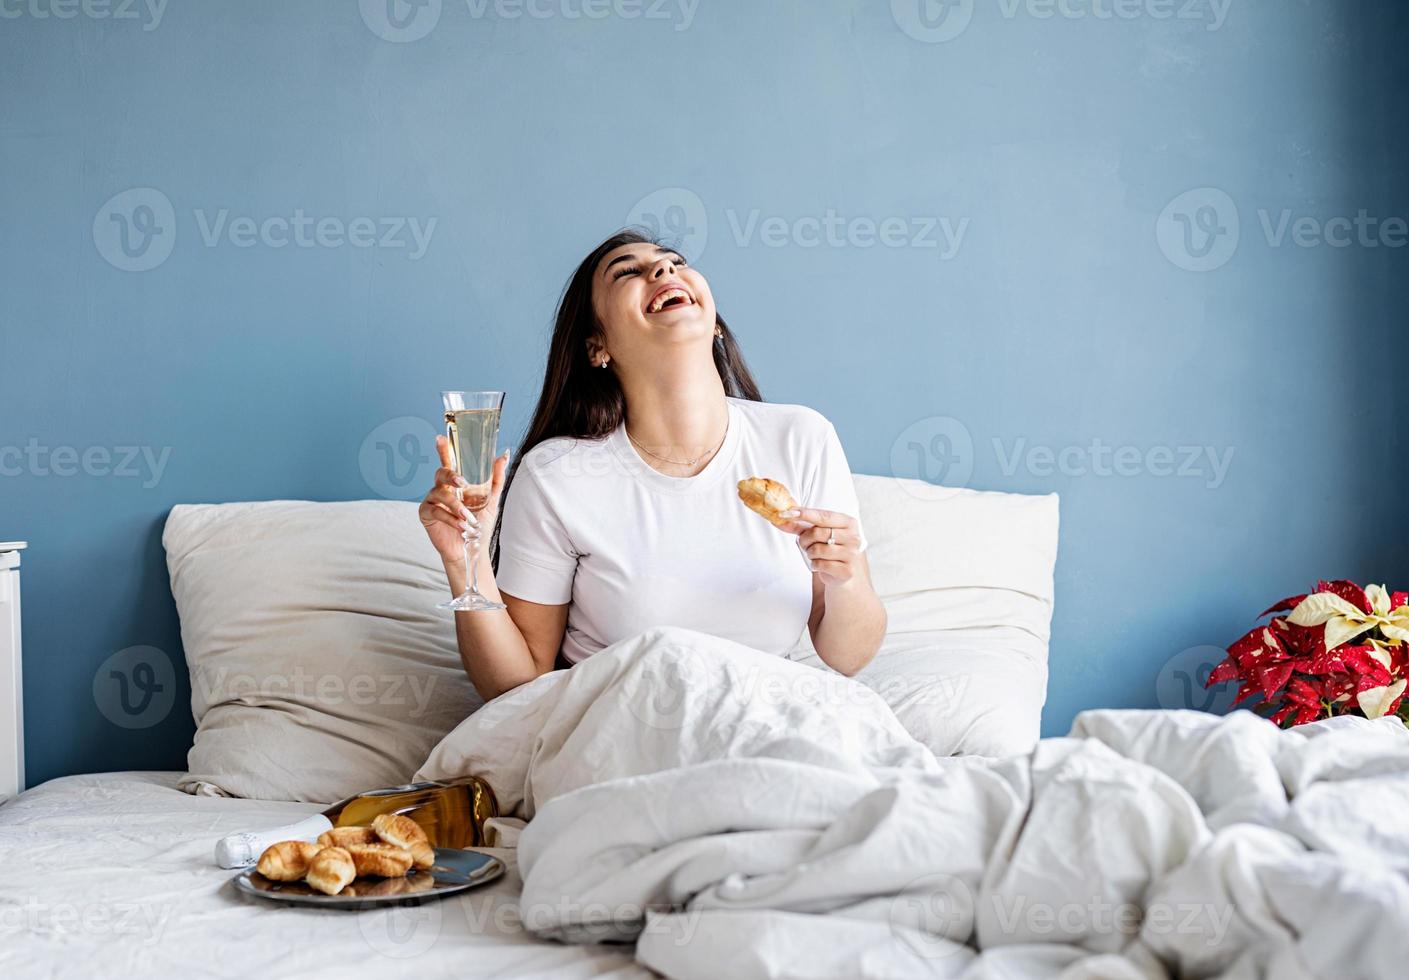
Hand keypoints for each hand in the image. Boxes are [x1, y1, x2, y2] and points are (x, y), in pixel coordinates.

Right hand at [417, 437, 510, 565]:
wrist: (472, 549)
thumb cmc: (478, 524)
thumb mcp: (491, 500)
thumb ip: (496, 478)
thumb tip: (504, 455)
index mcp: (455, 482)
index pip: (449, 462)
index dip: (444, 450)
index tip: (441, 438)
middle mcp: (441, 488)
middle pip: (440, 473)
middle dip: (450, 475)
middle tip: (463, 483)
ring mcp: (432, 500)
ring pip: (439, 493)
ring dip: (455, 505)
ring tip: (467, 517)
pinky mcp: (426, 514)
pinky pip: (435, 511)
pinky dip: (450, 518)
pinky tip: (461, 526)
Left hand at [775, 507, 862, 587]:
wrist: (845, 572)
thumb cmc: (830, 548)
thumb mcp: (817, 534)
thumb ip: (799, 525)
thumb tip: (779, 519)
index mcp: (848, 523)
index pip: (823, 516)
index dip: (804, 514)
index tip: (786, 512)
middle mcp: (853, 537)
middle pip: (817, 533)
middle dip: (804, 539)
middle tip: (805, 544)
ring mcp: (852, 554)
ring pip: (817, 550)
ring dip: (809, 553)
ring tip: (814, 555)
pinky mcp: (846, 570)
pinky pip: (820, 564)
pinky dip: (814, 565)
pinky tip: (820, 564)